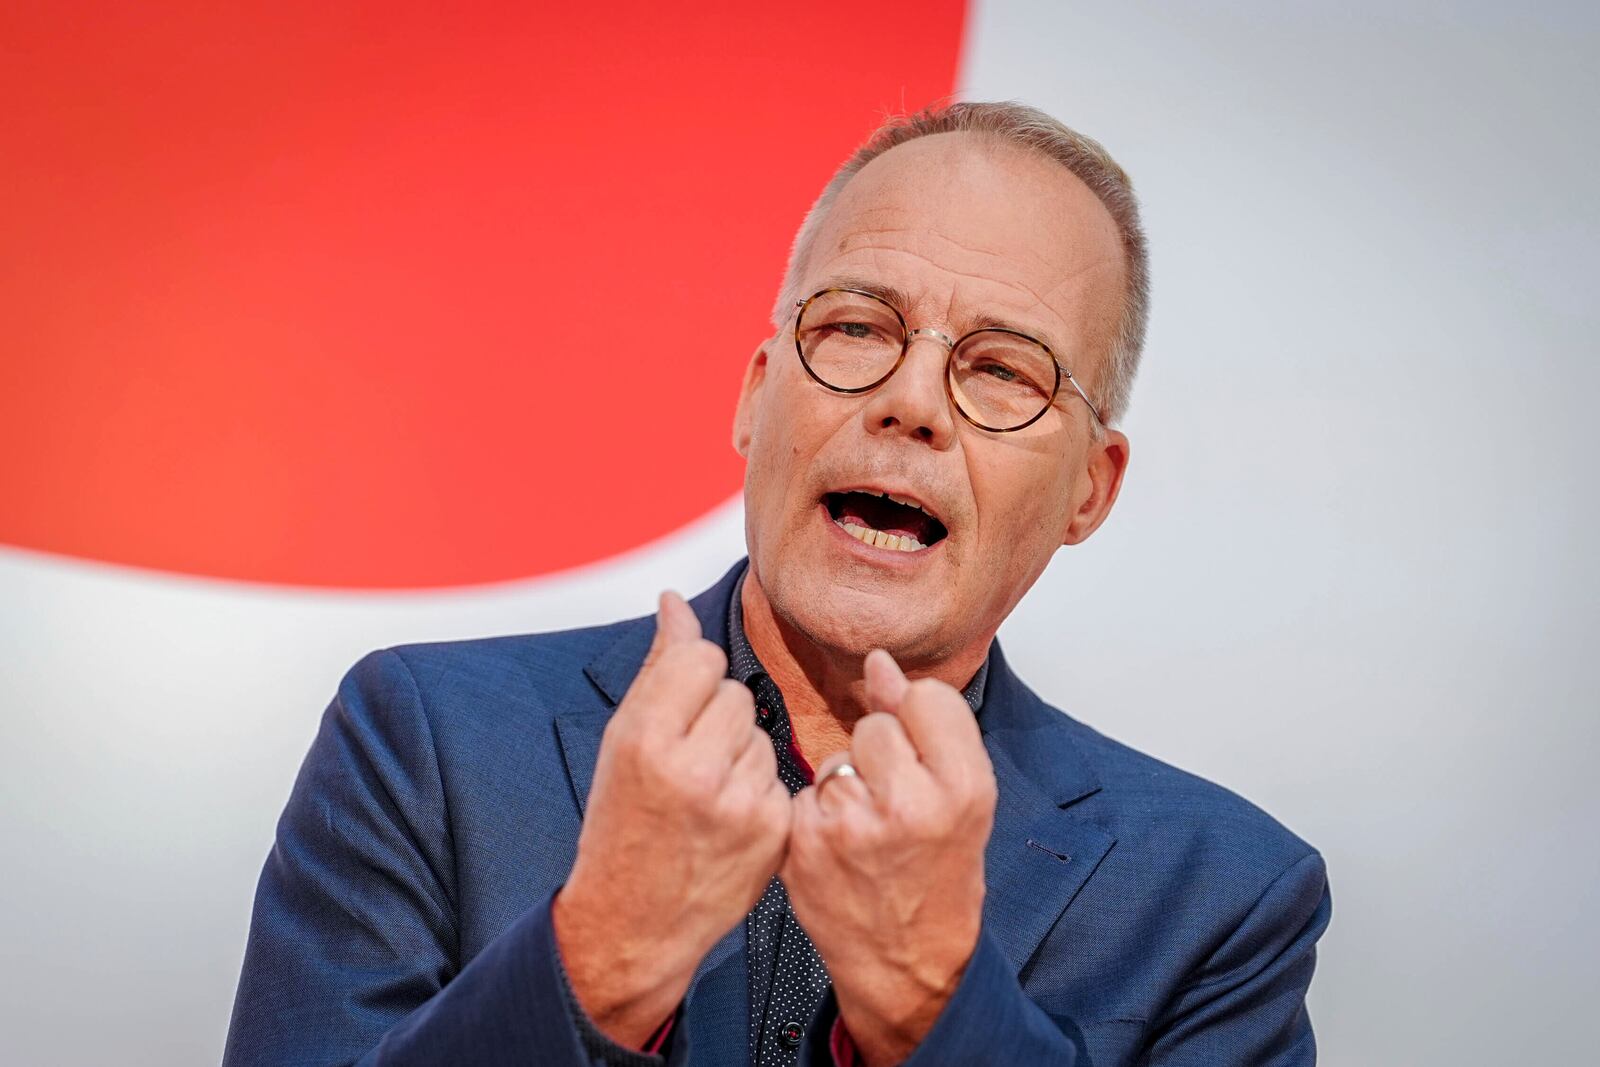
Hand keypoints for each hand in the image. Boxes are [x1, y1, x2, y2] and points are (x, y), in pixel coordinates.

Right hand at [553, 591, 790, 1046]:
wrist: (632, 919)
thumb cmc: (622, 824)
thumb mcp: (622, 741)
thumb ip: (658, 668)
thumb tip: (674, 603)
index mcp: (645, 738)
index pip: (702, 659)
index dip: (693, 681)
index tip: (678, 713)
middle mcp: (692, 768)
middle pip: (737, 694)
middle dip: (716, 719)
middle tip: (687, 764)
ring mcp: (737, 802)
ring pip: (762, 734)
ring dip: (739, 753)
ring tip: (705, 793)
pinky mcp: (771, 829)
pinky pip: (778, 775)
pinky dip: (757, 790)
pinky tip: (727, 819)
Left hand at [781, 650, 996, 1066]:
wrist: (909, 962)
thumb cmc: (941, 876)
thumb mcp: (962, 798)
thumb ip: (924, 723)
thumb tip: (878, 661)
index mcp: (963, 786)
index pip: (925, 696)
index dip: (918, 722)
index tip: (923, 756)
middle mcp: (909, 803)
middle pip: (874, 724)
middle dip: (879, 753)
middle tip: (895, 804)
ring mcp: (852, 824)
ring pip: (836, 756)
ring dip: (846, 783)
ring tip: (868, 829)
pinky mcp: (806, 843)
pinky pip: (806, 792)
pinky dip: (817, 813)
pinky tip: (839, 846)